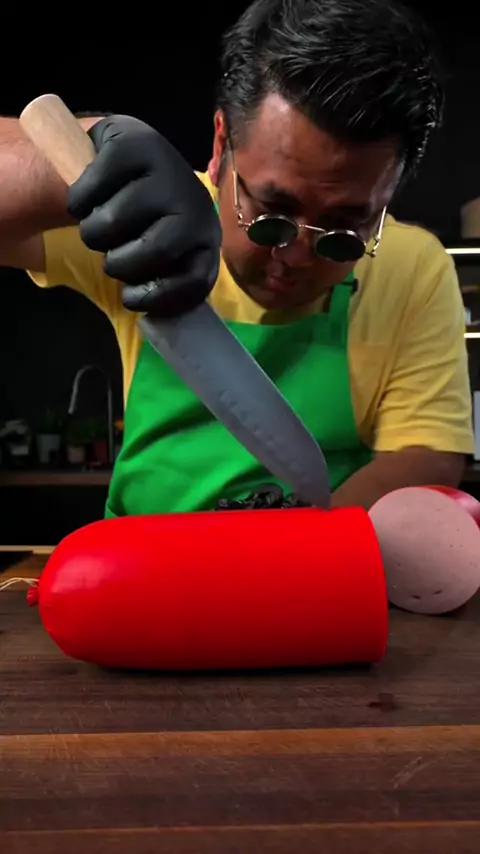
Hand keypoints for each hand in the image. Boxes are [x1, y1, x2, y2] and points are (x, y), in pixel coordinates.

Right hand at [67, 116, 221, 316]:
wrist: (126, 156)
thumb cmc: (142, 218)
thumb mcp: (160, 251)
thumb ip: (164, 280)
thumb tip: (155, 321)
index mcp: (204, 236)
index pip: (194, 279)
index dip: (159, 298)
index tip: (131, 299)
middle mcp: (193, 200)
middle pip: (154, 250)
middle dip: (120, 265)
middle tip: (111, 259)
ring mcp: (165, 167)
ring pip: (114, 221)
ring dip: (92, 233)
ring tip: (97, 227)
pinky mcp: (130, 142)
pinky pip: (89, 191)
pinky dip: (77, 204)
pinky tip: (84, 200)